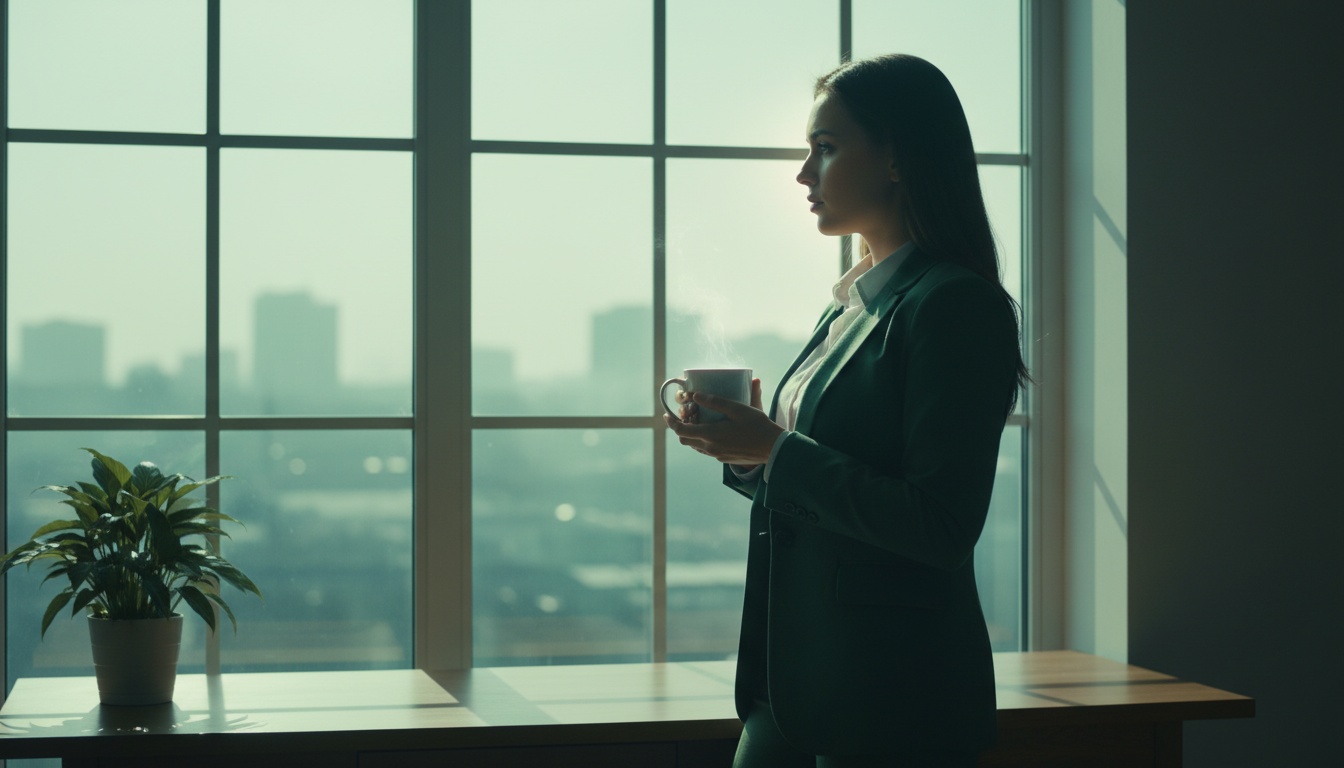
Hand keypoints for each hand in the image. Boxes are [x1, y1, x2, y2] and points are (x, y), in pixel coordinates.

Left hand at [665, 378, 780, 465]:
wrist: (773, 449)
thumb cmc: (757, 426)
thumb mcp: (737, 409)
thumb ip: (715, 402)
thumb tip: (695, 395)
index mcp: (711, 435)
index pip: (681, 431)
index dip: (671, 423)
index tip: (667, 414)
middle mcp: (711, 448)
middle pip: (685, 440)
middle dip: (679, 429)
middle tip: (682, 417)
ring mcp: (717, 455)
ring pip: (696, 446)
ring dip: (692, 435)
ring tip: (697, 422)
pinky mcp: (724, 459)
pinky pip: (707, 450)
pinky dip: (703, 440)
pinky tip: (713, 431)